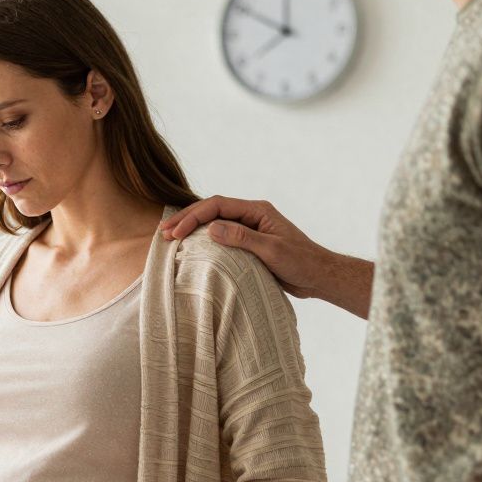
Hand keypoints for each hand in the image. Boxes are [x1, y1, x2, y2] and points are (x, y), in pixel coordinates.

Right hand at [159, 195, 330, 299]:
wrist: (318, 276)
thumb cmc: (301, 262)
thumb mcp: (272, 250)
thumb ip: (242, 238)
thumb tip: (211, 228)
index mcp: (257, 210)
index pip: (217, 205)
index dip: (194, 216)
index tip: (176, 232)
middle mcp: (251, 215)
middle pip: (211, 210)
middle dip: (186, 219)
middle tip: (163, 231)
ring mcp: (248, 228)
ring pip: (213, 222)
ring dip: (191, 228)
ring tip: (169, 237)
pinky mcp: (247, 243)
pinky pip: (219, 236)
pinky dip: (201, 240)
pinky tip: (188, 247)